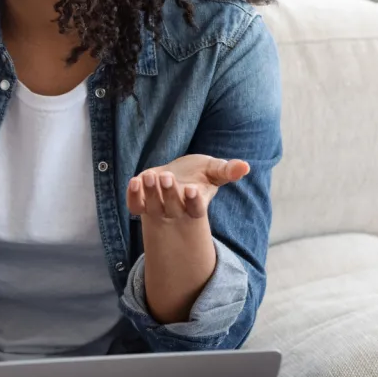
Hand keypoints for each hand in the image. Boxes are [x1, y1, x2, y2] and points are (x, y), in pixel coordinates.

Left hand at [127, 154, 250, 223]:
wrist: (177, 176)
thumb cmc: (200, 174)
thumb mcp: (215, 170)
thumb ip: (228, 170)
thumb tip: (245, 166)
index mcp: (196, 204)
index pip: (196, 209)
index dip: (193, 202)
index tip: (191, 189)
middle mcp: (176, 210)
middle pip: (172, 208)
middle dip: (169, 193)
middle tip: (166, 177)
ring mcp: (158, 208)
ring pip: (152, 206)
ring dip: (150, 192)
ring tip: (151, 175)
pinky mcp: (142, 202)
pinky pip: (135, 205)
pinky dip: (132, 195)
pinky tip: (134, 181)